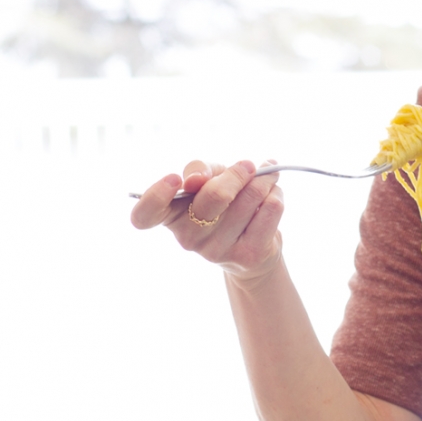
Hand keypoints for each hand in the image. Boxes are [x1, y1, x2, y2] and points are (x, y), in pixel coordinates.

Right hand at [130, 159, 283, 281]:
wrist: (256, 245)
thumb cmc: (224, 204)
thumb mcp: (208, 180)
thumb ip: (199, 170)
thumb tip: (196, 177)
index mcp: (171, 216)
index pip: (145, 215)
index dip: (155, 196)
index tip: (175, 179)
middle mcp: (188, 238)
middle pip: (214, 195)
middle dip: (238, 173)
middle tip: (249, 165)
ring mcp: (217, 251)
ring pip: (250, 198)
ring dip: (264, 179)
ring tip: (268, 176)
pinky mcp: (248, 255)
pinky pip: (270, 210)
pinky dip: (276, 194)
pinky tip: (273, 194)